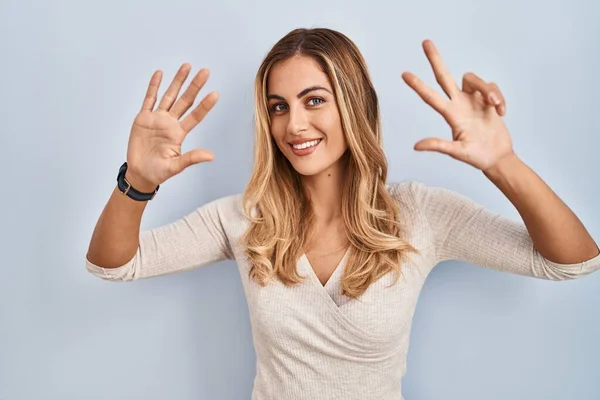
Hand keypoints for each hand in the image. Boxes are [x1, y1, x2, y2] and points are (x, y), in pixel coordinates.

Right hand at [125, 64, 217, 189]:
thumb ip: (191, 159)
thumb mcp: (175, 167)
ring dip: (177, 81)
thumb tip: (211, 156)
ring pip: (169, 95)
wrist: (140, 173)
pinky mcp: (143, 118)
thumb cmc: (158, 172)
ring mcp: (157, 119)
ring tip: (187, 66)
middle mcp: (170, 123)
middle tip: (205, 71)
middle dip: (194, 86)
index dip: (205, 105)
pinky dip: (153, 86)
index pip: (195, 116)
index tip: (215, 94)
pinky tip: (160, 73)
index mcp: (179, 133)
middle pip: (185, 101)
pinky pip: (149, 99)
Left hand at [402, 40, 514, 171]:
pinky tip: (501, 112)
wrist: (497, 158)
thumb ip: (438, 146)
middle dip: (435, 59)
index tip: (404, 74)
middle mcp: (458, 103)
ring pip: (473, 78)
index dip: (418, 85)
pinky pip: (492, 87)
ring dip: (487, 89)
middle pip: (444, 76)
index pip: (430, 96)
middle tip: (425, 42)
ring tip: (495, 105)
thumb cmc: (476, 157)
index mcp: (450, 114)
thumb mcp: (457, 152)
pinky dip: (498, 98)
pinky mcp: (488, 99)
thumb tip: (416, 146)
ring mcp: (473, 100)